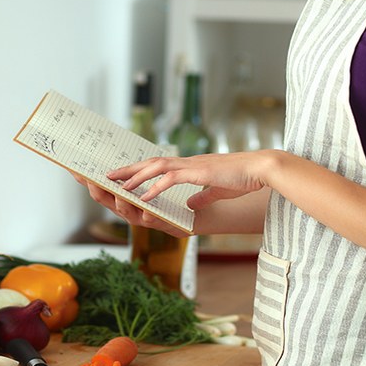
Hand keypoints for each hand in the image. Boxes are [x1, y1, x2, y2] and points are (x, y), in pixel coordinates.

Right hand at [70, 173, 189, 236]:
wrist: (195, 216)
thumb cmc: (170, 201)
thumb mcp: (148, 187)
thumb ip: (133, 177)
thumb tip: (115, 160)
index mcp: (125, 200)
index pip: (102, 189)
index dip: (87, 181)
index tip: (74, 169)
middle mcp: (131, 211)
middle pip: (107, 202)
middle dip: (97, 190)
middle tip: (88, 178)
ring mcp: (145, 219)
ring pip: (127, 213)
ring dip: (121, 203)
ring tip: (117, 193)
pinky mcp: (162, 225)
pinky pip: (154, 221)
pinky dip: (149, 216)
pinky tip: (147, 212)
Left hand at [108, 151, 273, 210]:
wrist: (261, 170)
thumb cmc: (243, 178)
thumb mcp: (217, 190)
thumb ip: (202, 196)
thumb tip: (192, 203)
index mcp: (189, 167)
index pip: (157, 166)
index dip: (137, 170)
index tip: (120, 175)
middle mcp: (186, 163)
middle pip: (149, 163)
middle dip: (126, 169)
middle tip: (105, 175)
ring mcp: (191, 167)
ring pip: (155, 167)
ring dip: (135, 176)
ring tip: (117, 185)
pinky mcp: (199, 173)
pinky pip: (171, 179)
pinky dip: (155, 187)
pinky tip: (143, 196)